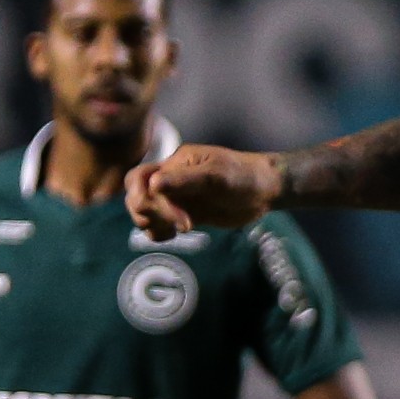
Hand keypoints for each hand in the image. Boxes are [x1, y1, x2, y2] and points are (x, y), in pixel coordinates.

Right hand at [127, 144, 281, 238]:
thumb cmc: (243, 176)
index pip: (141, 180)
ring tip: (180, 229)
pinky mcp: (185, 214)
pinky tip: (174, 234)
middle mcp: (170, 180)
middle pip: (135, 195)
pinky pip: (159, 224)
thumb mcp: (216, 175)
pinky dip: (159, 233)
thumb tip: (154, 184)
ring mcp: (177, 198)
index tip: (181, 217)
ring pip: (144, 211)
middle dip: (149, 213)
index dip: (152, 200)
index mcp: (173, 164)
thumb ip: (185, 180)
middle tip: (184, 225)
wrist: (264, 190)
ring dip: (151, 223)